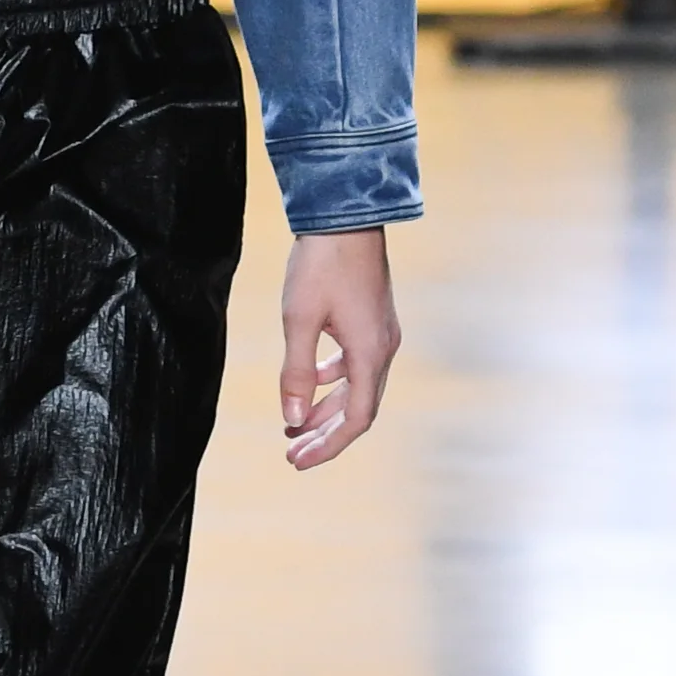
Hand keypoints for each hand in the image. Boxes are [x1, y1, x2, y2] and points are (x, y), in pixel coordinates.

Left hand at [279, 229, 399, 471]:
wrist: (346, 214)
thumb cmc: (321, 264)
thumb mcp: (299, 320)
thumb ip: (297, 373)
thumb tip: (293, 421)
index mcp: (370, 353)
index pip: (356, 419)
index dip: (328, 446)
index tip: (297, 461)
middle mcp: (384, 348)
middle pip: (358, 408)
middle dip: (324, 434)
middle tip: (291, 454)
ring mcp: (382, 333)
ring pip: (357, 386)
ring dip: (327, 408)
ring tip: (294, 425)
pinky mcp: (374, 319)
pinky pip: (356, 363)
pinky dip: (334, 379)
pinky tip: (312, 380)